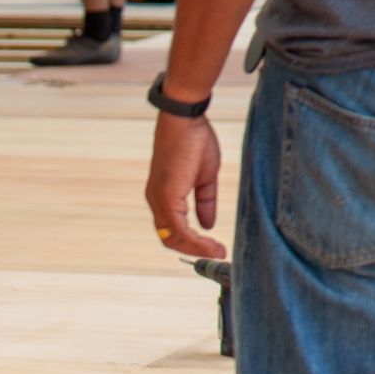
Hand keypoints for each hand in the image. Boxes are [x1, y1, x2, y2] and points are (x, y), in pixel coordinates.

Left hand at [145, 111, 227, 259]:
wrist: (185, 120)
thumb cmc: (194, 140)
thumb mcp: (205, 177)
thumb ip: (206, 202)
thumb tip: (208, 225)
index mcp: (163, 196)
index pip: (172, 229)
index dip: (191, 243)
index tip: (214, 248)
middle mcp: (156, 201)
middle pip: (169, 239)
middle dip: (194, 251)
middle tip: (217, 254)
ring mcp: (159, 200)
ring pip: (173, 238)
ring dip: (197, 250)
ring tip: (218, 253)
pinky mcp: (166, 198)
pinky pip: (179, 230)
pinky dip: (196, 242)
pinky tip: (212, 244)